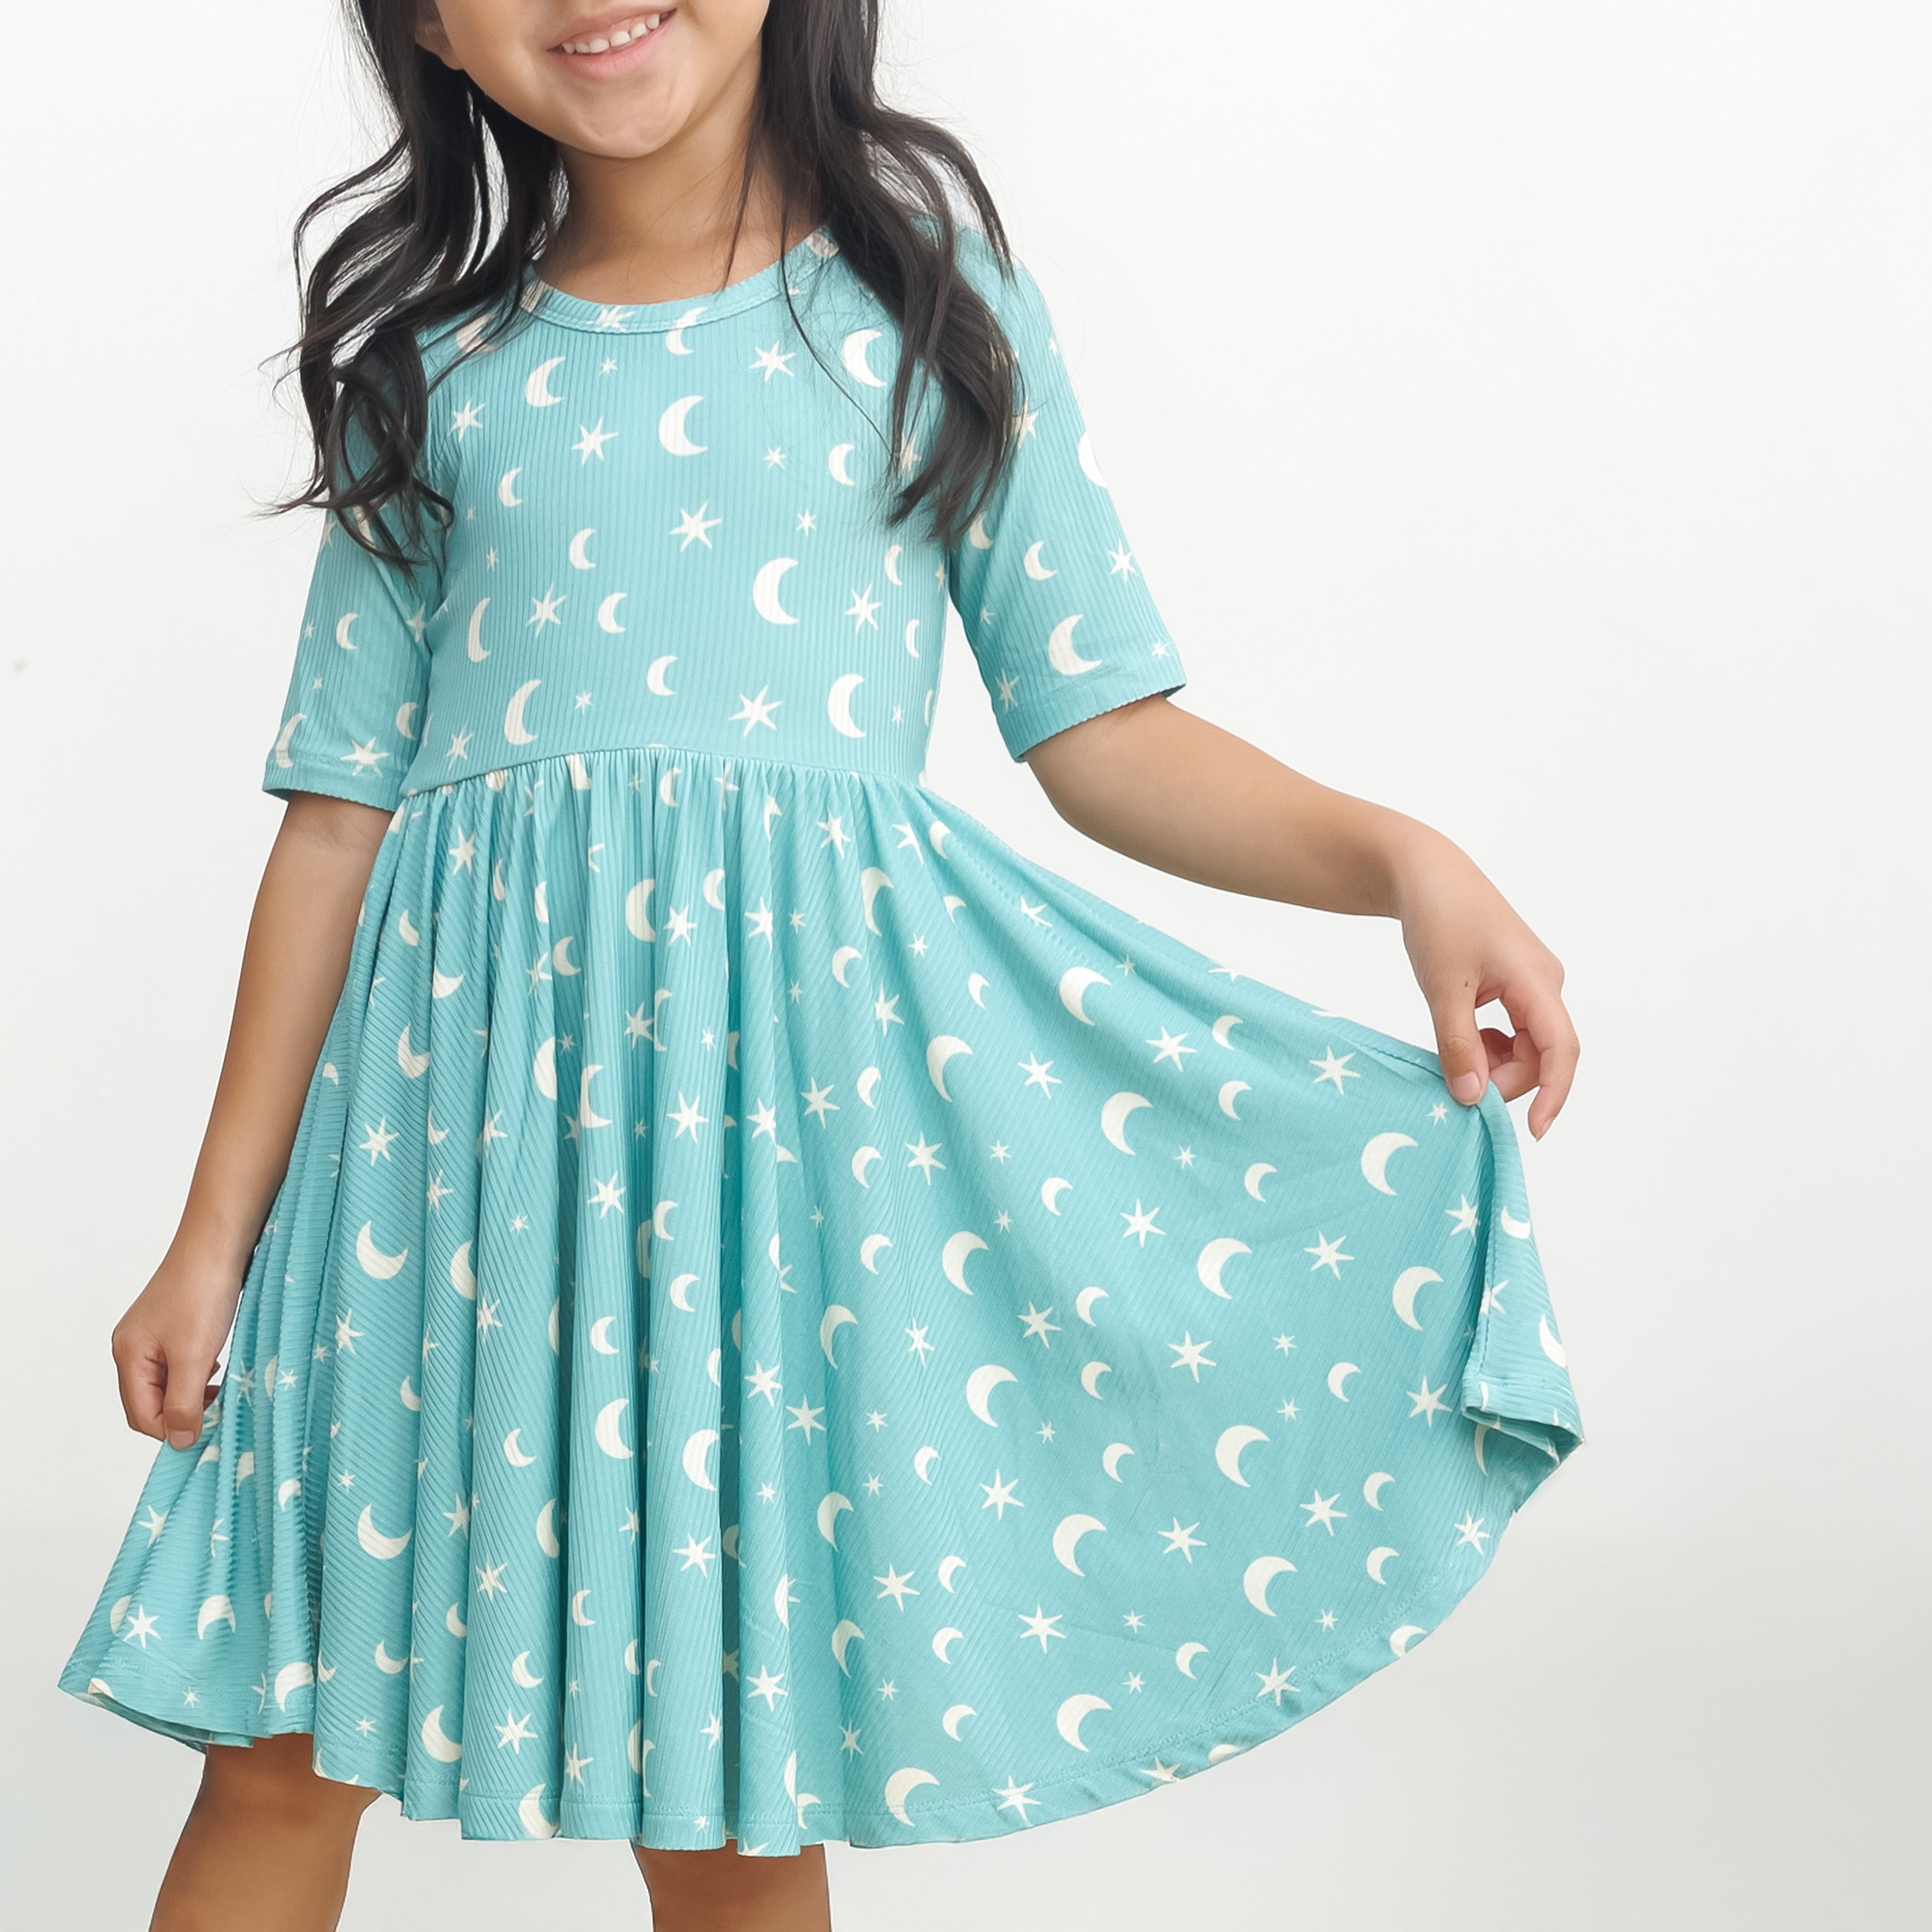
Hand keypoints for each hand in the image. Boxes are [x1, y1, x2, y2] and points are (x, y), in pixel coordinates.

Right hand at [111, 1242, 245, 1448]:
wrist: (218, 1243)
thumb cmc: (203, 1293)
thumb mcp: (194, 1356)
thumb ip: (185, 1402)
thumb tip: (179, 1441)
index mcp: (128, 1356)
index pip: (141, 1416)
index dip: (172, 1430)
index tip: (208, 1430)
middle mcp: (132, 1347)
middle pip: (150, 1401)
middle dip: (181, 1412)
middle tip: (217, 1411)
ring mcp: (150, 1334)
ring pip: (167, 1382)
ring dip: (192, 1392)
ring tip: (219, 1388)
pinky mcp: (172, 1324)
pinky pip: (178, 1362)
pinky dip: (197, 1372)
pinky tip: (216, 1364)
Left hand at [1391, 830, 1578, 1137]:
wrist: (1426, 875)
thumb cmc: (1438, 920)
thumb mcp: (1443, 988)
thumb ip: (1457, 1045)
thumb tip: (1470, 1097)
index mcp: (1537, 980)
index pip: (1561, 1049)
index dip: (1553, 1094)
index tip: (1532, 1131)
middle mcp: (1545, 984)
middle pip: (1541, 1054)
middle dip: (1504, 1079)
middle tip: (1457, 1085)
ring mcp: (1532, 984)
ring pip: (1526, 1046)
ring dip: (1494, 1064)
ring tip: (1454, 1056)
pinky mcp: (1516, 985)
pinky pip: (1514, 1031)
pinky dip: (1489, 1046)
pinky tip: (1462, 1039)